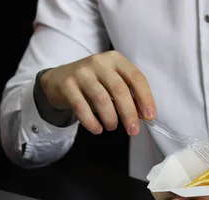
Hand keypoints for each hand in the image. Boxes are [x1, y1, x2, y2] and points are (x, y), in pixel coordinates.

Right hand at [40, 50, 155, 135]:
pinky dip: (91, 122)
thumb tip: (144, 115)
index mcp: (115, 60)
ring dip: (110, 118)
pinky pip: (81, 107)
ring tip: (112, 127)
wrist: (58, 79)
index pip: (136, 77)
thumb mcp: (112, 83)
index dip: (145, 98)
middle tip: (133, 130)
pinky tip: (97, 129)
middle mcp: (98, 62)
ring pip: (101, 99)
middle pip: (119, 90)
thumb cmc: (93, 83)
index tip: (150, 116)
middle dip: (129, 113)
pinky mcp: (67, 85)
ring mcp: (81, 72)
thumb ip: (128, 96)